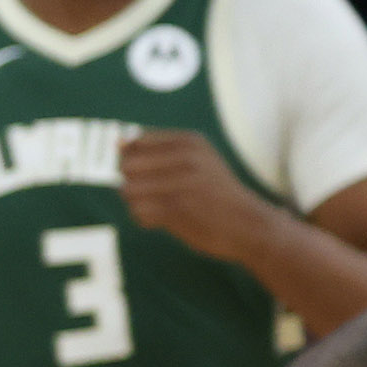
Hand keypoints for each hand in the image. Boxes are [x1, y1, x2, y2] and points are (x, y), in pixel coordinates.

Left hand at [119, 129, 269, 263]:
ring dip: (138, 203)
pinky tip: (165, 220)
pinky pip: (138, 212)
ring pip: (128, 190)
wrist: (250, 225)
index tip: (152, 175)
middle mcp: (186, 157)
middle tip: (154, 194)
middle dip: (132, 182)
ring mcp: (182, 183)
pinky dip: (146, 219)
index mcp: (190, 141)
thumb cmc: (215, 192)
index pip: (135, 144)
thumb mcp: (197, 161)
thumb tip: (117, 143)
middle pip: (126, 166)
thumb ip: (156, 150)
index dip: (134, 163)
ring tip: (161, 207)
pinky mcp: (177, 209)